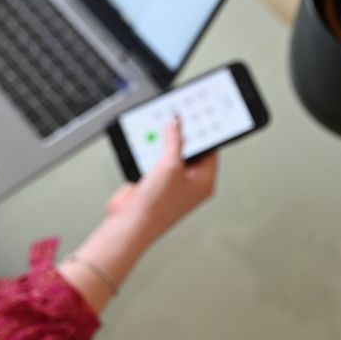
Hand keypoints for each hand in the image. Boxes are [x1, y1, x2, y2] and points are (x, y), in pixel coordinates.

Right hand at [59, 117, 216, 312]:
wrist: (130, 224)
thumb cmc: (157, 206)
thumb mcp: (170, 165)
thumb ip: (174, 141)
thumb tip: (176, 123)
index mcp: (204, 181)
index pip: (210, 150)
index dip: (204, 132)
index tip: (197, 116)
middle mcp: (190, 184)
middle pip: (189, 151)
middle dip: (181, 136)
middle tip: (176, 118)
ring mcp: (171, 184)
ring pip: (170, 155)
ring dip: (163, 144)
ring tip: (159, 129)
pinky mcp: (154, 184)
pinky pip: (154, 162)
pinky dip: (150, 153)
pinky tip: (145, 145)